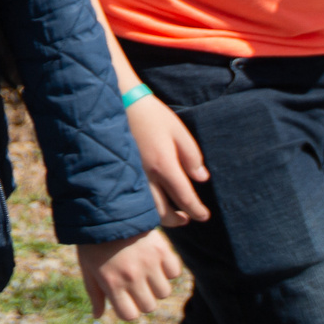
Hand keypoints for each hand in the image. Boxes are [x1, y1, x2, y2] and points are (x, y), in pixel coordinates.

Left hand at [77, 231, 180, 319]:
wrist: (104, 209)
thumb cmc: (93, 241)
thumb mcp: (87, 267)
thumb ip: (94, 293)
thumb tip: (98, 316)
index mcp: (112, 283)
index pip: (129, 315)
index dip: (128, 309)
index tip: (124, 299)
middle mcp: (132, 276)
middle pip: (149, 306)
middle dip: (142, 298)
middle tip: (134, 284)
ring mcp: (148, 263)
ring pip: (164, 292)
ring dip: (156, 285)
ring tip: (145, 270)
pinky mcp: (161, 249)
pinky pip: (174, 272)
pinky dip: (167, 269)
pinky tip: (155, 260)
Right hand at [126, 94, 210, 224]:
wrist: (118, 103)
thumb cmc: (151, 115)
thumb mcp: (178, 131)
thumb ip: (192, 156)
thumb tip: (201, 178)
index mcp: (164, 166)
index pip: (185, 198)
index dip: (197, 211)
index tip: (204, 216)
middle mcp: (147, 177)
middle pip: (164, 212)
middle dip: (178, 220)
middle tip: (187, 219)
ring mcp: (131, 177)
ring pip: (146, 209)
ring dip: (160, 216)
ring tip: (171, 214)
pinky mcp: (121, 173)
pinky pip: (134, 199)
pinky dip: (145, 207)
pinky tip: (151, 202)